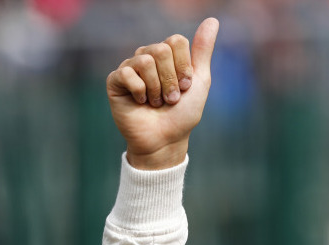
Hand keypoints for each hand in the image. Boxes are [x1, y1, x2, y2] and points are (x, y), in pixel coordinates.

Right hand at [106, 18, 219, 169]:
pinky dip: (140, 91)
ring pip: (145, 61)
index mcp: (167, 56)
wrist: (165, 140)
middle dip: (171, 80)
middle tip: (171, 99)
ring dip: (157, 89)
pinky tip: (140, 102)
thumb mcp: (200, 81)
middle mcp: (147, 57)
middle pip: (160, 50)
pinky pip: (127, 73)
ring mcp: (130, 68)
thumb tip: (213, 20)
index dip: (184, 67)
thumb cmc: (183, 114)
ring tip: (157, 103)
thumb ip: (203, 51)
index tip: (186, 87)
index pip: (176, 41)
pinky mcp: (115, 81)